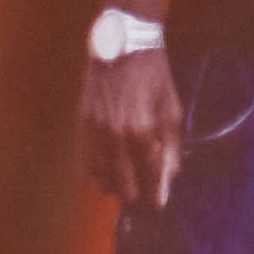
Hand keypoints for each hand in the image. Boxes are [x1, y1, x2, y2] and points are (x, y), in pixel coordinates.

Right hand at [81, 44, 183, 209]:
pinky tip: (103, 176)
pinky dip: (95, 171)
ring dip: (112, 186)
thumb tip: (169, 176)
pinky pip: (86, 158)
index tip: (160, 205)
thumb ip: (171, 145)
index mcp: (142, 131)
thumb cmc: (153, 77)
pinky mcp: (82, 124)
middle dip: (133, 196)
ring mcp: (95, 130)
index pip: (149, 174)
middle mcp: (115, 135)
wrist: (121, 48)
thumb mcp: (171, 109)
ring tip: (122, 192)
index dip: (155, 193)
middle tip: (142, 205)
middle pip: (122, 180)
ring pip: (100, 173)